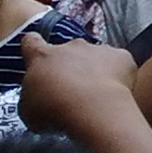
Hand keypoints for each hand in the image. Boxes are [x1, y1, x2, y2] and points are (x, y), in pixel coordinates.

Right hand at [18, 35, 143, 132]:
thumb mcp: (28, 109)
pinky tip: (115, 93)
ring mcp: (99, 48)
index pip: (32, 42)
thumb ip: (33, 95)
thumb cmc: (53, 110)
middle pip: (68, 51)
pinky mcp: (122, 56)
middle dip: (69, 66)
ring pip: (95, 56)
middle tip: (71, 89)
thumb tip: (40, 95)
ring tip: (96, 94)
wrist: (92, 107)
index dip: (33, 48)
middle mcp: (71, 46)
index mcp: (43, 56)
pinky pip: (119, 63)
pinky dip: (117, 75)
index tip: (36, 56)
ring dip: (94, 70)